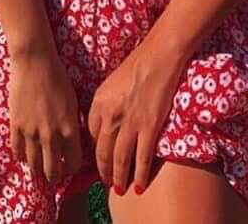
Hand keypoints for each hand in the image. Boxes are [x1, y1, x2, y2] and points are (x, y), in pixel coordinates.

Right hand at [8, 48, 83, 183]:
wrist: (34, 61)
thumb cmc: (58, 77)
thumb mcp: (73, 103)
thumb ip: (74, 125)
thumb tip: (74, 144)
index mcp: (70, 129)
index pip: (74, 164)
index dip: (72, 169)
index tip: (69, 166)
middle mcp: (52, 135)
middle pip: (53, 171)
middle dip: (55, 177)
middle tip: (54, 175)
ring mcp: (32, 132)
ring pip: (34, 165)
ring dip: (38, 170)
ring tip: (39, 169)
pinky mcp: (16, 125)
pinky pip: (17, 151)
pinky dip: (21, 157)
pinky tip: (24, 154)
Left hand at [87, 39, 186, 194]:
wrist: (157, 58)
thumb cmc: (134, 68)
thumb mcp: (110, 85)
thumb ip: (103, 107)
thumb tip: (102, 128)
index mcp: (98, 103)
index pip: (91, 136)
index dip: (93, 153)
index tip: (95, 163)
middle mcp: (110, 115)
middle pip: (102, 152)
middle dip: (103, 171)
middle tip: (105, 183)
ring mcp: (129, 123)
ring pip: (120, 159)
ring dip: (119, 178)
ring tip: (119, 189)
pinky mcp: (149, 127)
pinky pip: (142, 158)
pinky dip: (141, 175)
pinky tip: (140, 186)